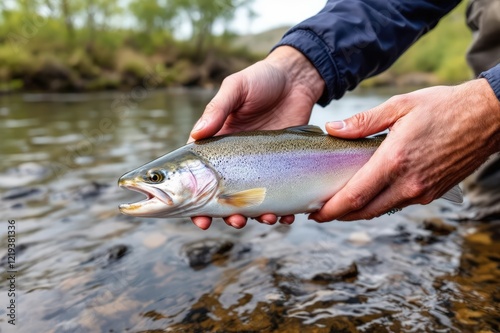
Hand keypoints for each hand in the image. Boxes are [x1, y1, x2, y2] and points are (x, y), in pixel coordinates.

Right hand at [188, 46, 324, 229]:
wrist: (298, 79)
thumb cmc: (261, 80)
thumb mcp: (236, 88)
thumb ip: (217, 109)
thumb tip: (197, 133)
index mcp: (217, 143)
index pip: (199, 179)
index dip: (195, 203)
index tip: (199, 219)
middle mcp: (234, 159)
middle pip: (226, 196)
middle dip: (227, 214)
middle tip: (235, 221)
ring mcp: (258, 166)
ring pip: (252, 200)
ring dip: (255, 215)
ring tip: (264, 219)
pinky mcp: (282, 166)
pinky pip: (280, 194)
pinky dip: (282, 210)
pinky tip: (286, 217)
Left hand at [309, 79, 499, 221]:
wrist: (489, 117)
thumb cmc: (444, 106)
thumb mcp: (400, 105)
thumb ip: (363, 122)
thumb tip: (332, 129)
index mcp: (395, 160)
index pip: (355, 196)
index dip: (331, 209)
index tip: (314, 213)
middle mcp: (409, 183)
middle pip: (364, 211)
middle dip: (339, 215)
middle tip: (319, 212)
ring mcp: (423, 191)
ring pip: (381, 211)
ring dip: (357, 212)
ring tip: (339, 205)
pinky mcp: (433, 193)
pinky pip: (398, 205)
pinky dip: (378, 205)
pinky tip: (369, 195)